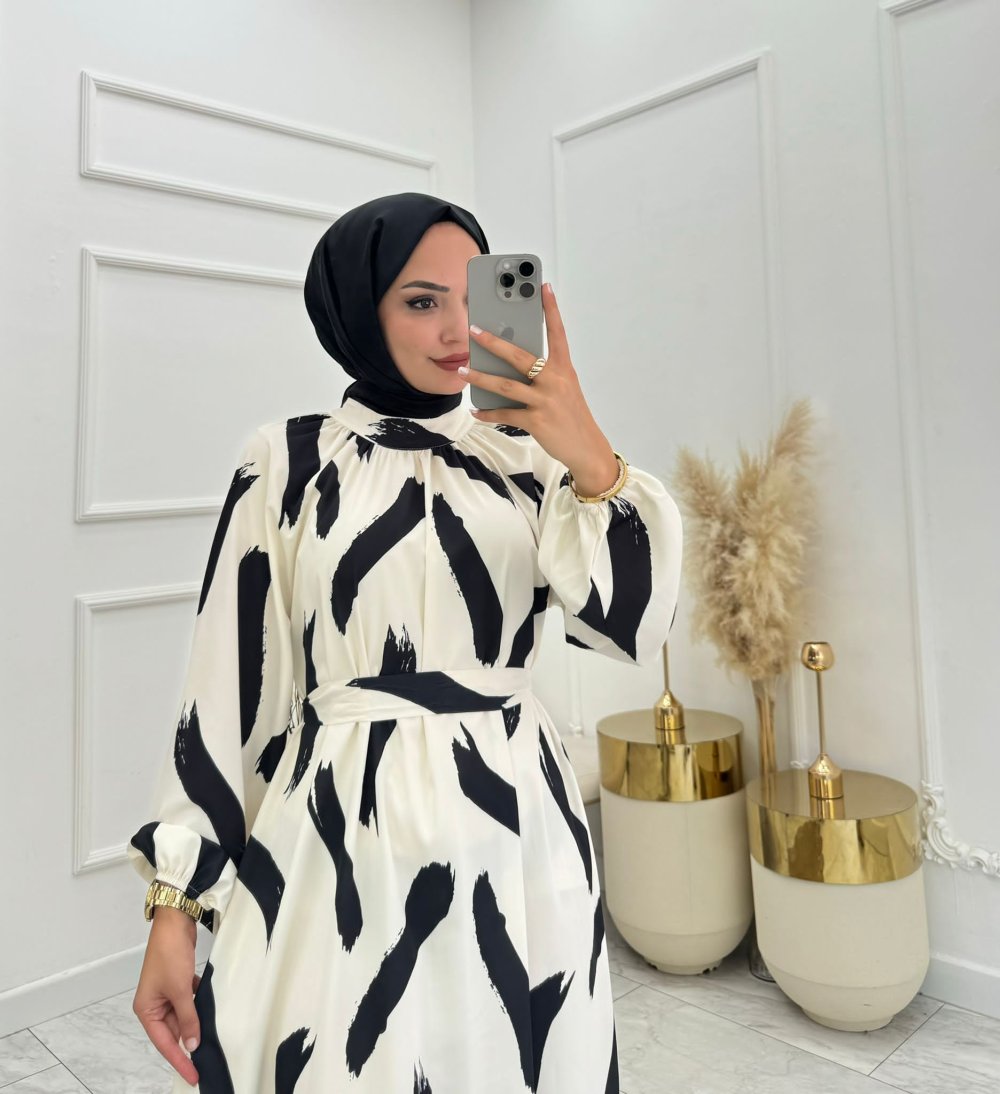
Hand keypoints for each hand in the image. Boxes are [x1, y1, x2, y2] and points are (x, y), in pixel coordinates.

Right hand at [133, 908, 200, 1085]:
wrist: (175, 922)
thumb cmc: (169, 954)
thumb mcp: (180, 990)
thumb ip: (188, 1018)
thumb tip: (192, 1043)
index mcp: (146, 1009)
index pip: (164, 1043)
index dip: (179, 1060)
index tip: (192, 1075)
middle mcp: (154, 1004)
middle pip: (172, 1032)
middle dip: (189, 1043)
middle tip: (206, 1061)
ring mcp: (166, 993)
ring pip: (182, 1017)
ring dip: (195, 1024)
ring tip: (211, 1040)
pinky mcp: (178, 982)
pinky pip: (188, 1002)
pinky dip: (198, 1007)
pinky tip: (210, 1012)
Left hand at [463, 283, 620, 494]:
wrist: (586, 448)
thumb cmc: (572, 416)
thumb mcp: (564, 389)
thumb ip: (544, 374)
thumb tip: (511, 364)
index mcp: (564, 369)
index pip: (557, 333)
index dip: (551, 310)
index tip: (543, 287)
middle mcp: (555, 381)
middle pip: (520, 356)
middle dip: (494, 342)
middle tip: (474, 330)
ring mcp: (546, 401)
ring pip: (506, 385)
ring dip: (480, 377)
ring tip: (462, 371)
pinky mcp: (536, 421)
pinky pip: (505, 414)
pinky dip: (488, 413)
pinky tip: (476, 410)